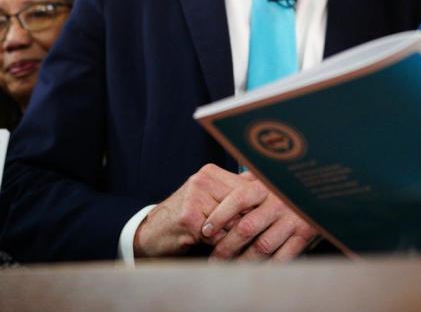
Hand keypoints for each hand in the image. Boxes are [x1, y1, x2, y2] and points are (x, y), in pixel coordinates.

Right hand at [133, 165, 254, 257]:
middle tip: (252, 236)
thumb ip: (235, 192)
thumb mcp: (210, 199)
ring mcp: (195, 196)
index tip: (266, 220)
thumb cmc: (186, 219)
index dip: (257, 208)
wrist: (151, 234)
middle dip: (246, 223)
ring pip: (232, 220)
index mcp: (211, 173)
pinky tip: (214, 248)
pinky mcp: (189, 217)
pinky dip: (219, 246)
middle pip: (243, 204)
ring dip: (233, 237)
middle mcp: (203, 179)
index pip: (248, 188)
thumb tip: (269, 187)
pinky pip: (217, 235)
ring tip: (231, 243)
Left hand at [202, 182, 317, 261]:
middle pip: (247, 227)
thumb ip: (248, 180)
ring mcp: (293, 219)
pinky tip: (254, 270)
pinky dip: (266, 266)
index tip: (205, 230)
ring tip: (230, 267)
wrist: (323, 192)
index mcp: (267, 186)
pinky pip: (282, 257)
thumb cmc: (286, 187)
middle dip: (226, 246)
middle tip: (214, 258)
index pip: (238, 199)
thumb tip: (219, 181)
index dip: (219, 215)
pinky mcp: (304, 235)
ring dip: (242, 260)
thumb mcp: (269, 178)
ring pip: (262, 246)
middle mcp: (279, 202)